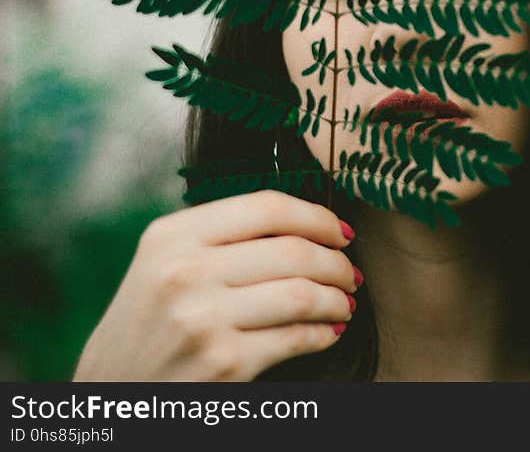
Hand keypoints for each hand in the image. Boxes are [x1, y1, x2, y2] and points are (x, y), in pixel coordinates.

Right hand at [73, 190, 359, 380]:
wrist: (113, 387)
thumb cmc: (152, 319)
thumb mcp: (166, 260)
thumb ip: (223, 235)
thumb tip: (308, 226)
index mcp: (173, 235)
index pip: (267, 207)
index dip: (318, 217)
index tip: (341, 232)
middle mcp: (185, 271)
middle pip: (293, 251)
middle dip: (337, 262)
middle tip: (351, 273)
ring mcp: (204, 319)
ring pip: (302, 295)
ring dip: (337, 299)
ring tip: (345, 303)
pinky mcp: (223, 362)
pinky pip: (295, 338)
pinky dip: (323, 333)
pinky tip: (329, 331)